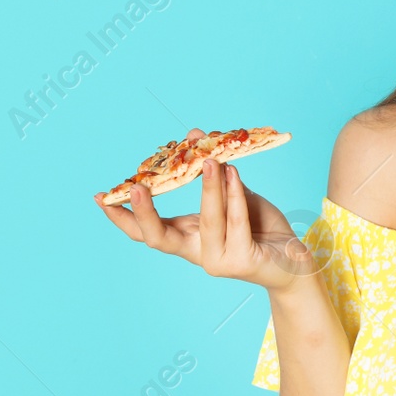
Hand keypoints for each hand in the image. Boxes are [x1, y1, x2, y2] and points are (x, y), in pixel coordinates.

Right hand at [94, 127, 312, 290]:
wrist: (294, 260)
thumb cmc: (260, 227)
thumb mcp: (234, 193)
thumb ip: (213, 171)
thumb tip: (193, 134)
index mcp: (187, 238)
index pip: (146, 231)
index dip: (122, 217)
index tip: (101, 196)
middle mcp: (197, 252)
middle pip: (158, 239)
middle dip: (144, 213)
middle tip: (136, 187)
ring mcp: (218, 260)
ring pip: (206, 221)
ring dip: (206, 189)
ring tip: (207, 160)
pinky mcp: (242, 260)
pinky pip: (236, 221)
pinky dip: (234, 195)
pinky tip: (234, 174)